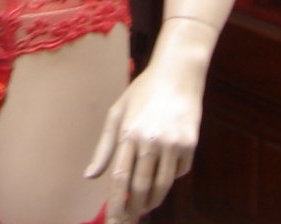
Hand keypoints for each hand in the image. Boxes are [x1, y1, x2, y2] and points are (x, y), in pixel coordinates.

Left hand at [85, 20, 214, 220]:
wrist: (178, 72)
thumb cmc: (143, 92)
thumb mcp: (117, 113)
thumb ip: (105, 148)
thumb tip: (90, 176)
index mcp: (128, 132)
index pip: (120, 178)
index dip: (117, 203)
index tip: (114, 219)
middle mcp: (150, 140)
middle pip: (141, 186)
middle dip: (134, 208)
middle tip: (130, 218)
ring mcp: (172, 143)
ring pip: (162, 185)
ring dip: (153, 200)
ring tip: (145, 206)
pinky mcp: (190, 143)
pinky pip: (180, 172)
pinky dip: (171, 178)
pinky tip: (165, 175)